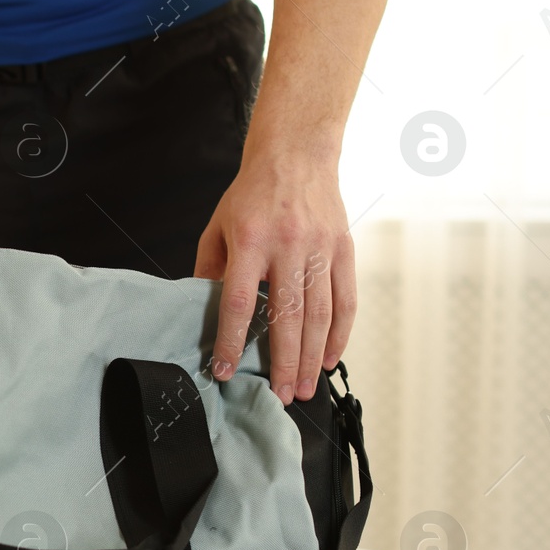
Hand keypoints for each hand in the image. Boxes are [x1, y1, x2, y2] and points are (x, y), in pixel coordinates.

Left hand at [193, 160, 356, 404]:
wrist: (296, 154)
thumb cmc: (252, 193)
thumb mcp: (219, 227)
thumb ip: (210, 269)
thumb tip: (203, 312)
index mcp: (251, 242)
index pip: (240, 303)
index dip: (232, 341)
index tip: (225, 371)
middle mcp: (288, 247)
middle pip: (288, 317)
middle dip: (283, 362)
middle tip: (279, 395)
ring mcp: (321, 250)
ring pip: (320, 315)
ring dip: (312, 357)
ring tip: (303, 388)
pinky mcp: (344, 250)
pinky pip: (345, 300)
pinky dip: (340, 334)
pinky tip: (330, 359)